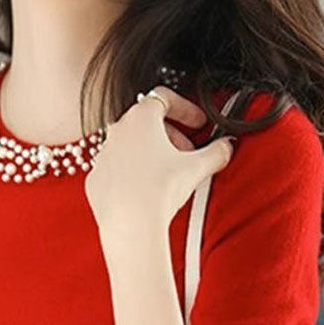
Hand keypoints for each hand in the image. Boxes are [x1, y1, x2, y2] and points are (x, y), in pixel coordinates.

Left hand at [84, 84, 234, 233]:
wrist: (131, 226)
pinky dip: (132, 175)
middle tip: (187, 154)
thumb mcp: (198, 168)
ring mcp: (102, 157)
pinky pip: (116, 171)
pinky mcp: (95, 181)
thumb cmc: (161, 191)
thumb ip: (217, 152)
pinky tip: (146, 192)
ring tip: (168, 176)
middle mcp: (116, 132)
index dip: (186, 109)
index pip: (164, 98)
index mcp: (141, 118)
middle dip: (171, 135)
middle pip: (147, 123)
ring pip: (130, 147)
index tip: (199, 124)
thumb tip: (227, 146)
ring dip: (151, 155)